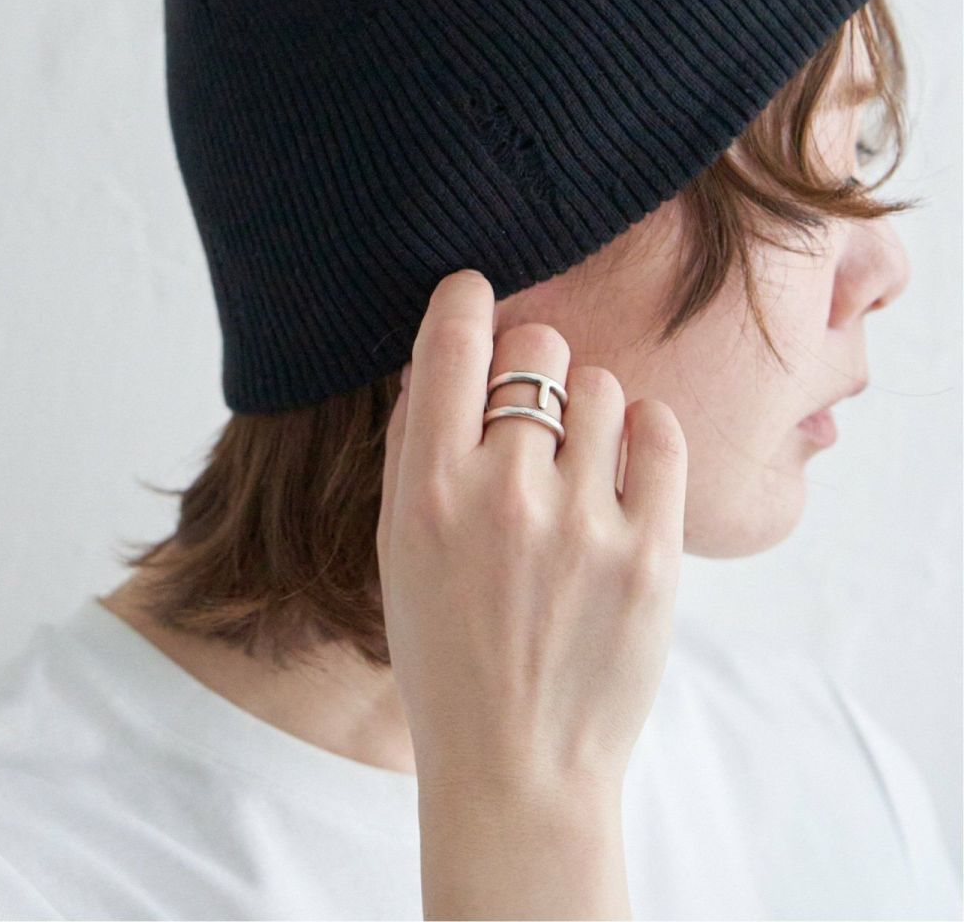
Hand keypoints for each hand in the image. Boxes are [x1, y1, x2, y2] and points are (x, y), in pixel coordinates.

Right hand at [377, 268, 687, 795]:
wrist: (516, 763)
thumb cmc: (445, 651)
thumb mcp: (398, 547)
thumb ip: (414, 446)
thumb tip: (442, 356)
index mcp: (429, 491)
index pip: (453, 341)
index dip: (466, 298)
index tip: (474, 295)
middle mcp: (503, 495)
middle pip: (539, 346)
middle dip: (534, 364)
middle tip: (534, 410)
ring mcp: (582, 524)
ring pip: (603, 385)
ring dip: (589, 407)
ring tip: (579, 460)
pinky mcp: (650, 553)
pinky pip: (660, 432)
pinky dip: (645, 432)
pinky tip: (625, 462)